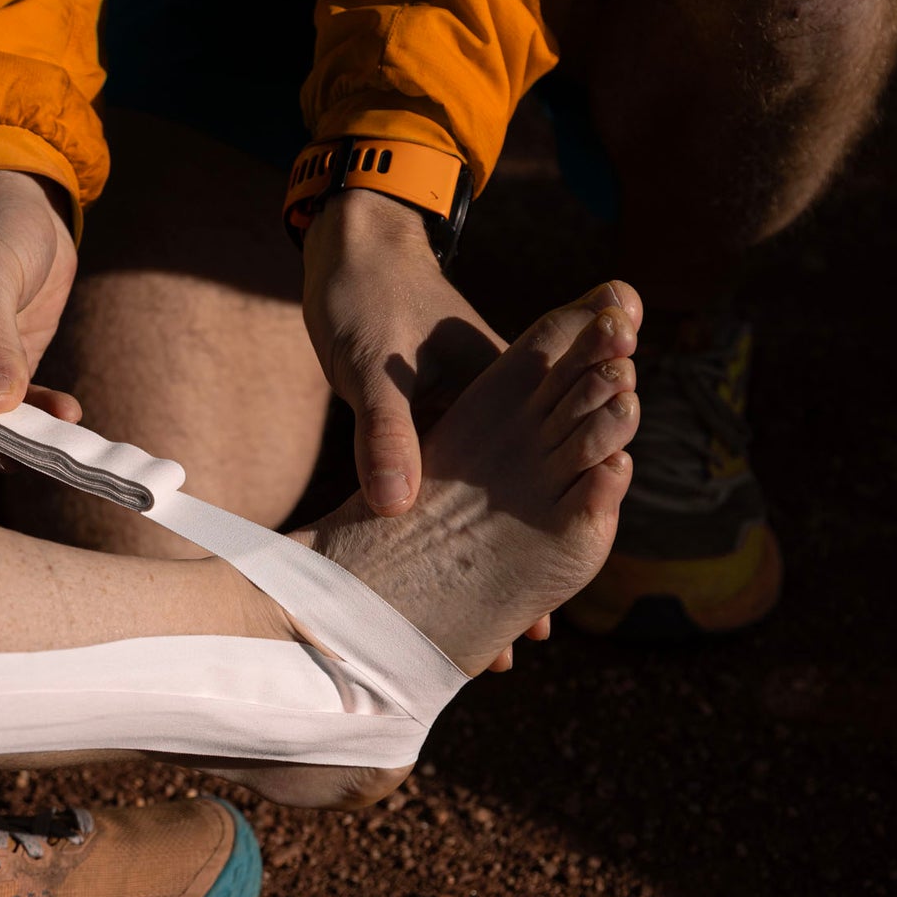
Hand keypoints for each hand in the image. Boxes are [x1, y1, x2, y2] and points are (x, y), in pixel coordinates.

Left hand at [301, 193, 550, 665]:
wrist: (346, 256)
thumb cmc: (371, 299)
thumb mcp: (377, 369)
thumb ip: (388, 434)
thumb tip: (396, 504)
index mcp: (508, 393)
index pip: (550, 470)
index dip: (551, 537)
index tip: (547, 605)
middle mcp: (498, 417)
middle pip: (526, 501)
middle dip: (526, 569)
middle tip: (523, 641)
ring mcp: (464, 428)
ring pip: (487, 508)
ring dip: (486, 560)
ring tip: (485, 634)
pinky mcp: (428, 434)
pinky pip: (444, 498)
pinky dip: (442, 537)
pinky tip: (429, 585)